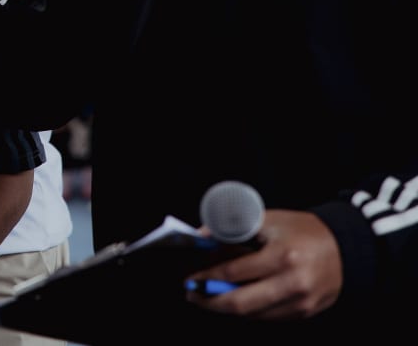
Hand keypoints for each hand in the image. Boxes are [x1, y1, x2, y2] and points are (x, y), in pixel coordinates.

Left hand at [186, 209, 342, 320]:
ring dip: (226, 308)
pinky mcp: (305, 313)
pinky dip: (248, 310)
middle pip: (240, 303)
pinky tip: (235, 299)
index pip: (233, 273)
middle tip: (193, 294)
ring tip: (209, 296)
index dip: (207, 277)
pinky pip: (268, 317)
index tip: (191, 278)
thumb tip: (200, 234)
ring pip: (252, 314)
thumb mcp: (268, 220)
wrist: (347, 248)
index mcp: (282, 257)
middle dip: (210, 301)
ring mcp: (300, 303)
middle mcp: (292, 284)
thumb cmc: (304, 231)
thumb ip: (232, 226)